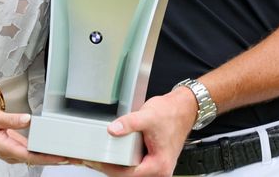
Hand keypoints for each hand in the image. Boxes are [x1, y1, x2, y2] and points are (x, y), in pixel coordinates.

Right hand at [0, 110, 72, 166]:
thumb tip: (27, 119)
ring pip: (36, 158)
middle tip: (75, 156)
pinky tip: (54, 148)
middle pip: (38, 159)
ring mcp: (13, 153)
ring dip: (52, 156)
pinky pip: (32, 153)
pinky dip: (44, 152)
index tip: (63, 157)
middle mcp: (12, 154)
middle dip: (57, 159)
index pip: (32, 156)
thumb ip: (11, 120)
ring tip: (70, 153)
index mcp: (7, 148)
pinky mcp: (14, 149)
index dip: (49, 158)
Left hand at [80, 88, 197, 176]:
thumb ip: (129, 123)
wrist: (184, 108)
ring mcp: (156, 167)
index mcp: (159, 165)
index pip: (128, 175)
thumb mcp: (148, 116)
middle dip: (110, 168)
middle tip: (94, 159)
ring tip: (101, 156)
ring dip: (116, 166)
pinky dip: (123, 162)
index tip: (96, 161)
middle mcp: (159, 170)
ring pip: (131, 173)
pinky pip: (135, 166)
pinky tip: (113, 154)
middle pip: (128, 176)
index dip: (109, 168)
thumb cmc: (172, 114)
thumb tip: (113, 130)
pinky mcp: (153, 161)